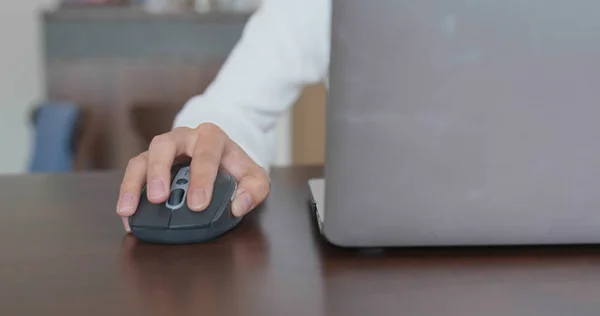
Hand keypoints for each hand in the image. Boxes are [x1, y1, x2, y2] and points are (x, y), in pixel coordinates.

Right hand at [116, 123, 269, 231]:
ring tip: (129, 209)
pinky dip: (127, 193)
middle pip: (164, 145)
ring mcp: (163, 150)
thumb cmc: (235, 168)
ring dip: (134, 183)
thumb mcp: (254, 177)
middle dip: (160, 171)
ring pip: (142, 158)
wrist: (221, 158)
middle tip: (159, 198)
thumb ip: (254, 189)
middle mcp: (183, 138)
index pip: (206, 153)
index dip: (201, 177)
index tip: (198, 203)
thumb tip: (238, 205)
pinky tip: (126, 215)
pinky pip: (133, 174)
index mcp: (211, 137)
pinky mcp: (149, 163)